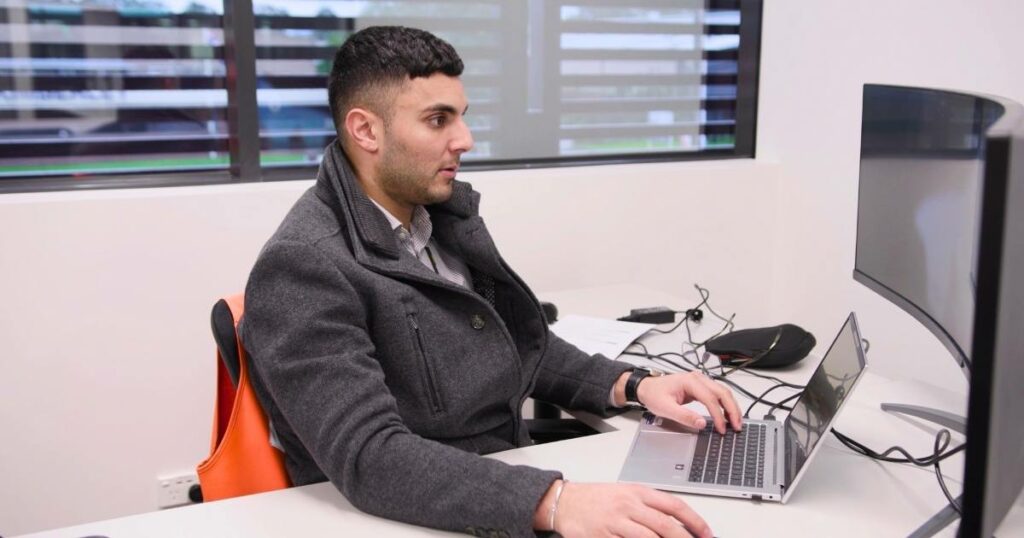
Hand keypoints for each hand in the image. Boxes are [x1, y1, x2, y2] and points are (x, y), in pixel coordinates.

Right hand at [551, 482, 712, 537]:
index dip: (694, 521)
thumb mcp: (625, 494)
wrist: (564, 502)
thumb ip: (648, 507)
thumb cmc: (595, 499)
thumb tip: (675, 523)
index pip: (674, 505)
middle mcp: (629, 505)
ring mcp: (616, 522)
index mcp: (637, 492)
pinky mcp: (604, 536)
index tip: (706, 533)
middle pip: (666, 525)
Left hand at [628, 371, 741, 433]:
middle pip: (722, 392)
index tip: (722, 428)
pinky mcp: (700, 387)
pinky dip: (725, 405)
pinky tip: (728, 415)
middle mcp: (698, 378)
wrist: (646, 387)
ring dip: (731, 407)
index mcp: (690, 381)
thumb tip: (701, 424)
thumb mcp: (665, 408)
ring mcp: (700, 382)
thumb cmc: (654, 394)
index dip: (718, 415)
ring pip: (723, 392)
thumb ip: (684, 416)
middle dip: (732, 410)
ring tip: (736, 423)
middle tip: (738, 426)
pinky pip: (717, 394)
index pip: (710, 398)